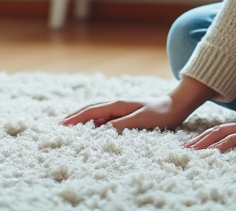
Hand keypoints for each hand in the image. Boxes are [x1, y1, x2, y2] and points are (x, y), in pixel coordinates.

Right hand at [60, 96, 185, 131]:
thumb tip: (102, 130)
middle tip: (60, 125)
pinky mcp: (126, 114)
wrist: (176, 106)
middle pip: (90, 110)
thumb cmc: (160, 114)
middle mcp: (116, 105)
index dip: (76, 118)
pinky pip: (105, 118)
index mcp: (117, 105)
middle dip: (75, 116)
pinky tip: (92, 129)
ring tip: (71, 127)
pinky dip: (94, 123)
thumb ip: (122, 125)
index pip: (91, 112)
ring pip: (97, 114)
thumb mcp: (141, 121)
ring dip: (83, 119)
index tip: (61, 125)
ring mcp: (121, 109)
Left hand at [183, 82, 235, 151]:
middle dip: (199, 140)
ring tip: (192, 152)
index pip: (220, 129)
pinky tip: (215, 152)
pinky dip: (225, 145)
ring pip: (223, 135)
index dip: (204, 136)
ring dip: (206, 144)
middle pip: (217, 131)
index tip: (192, 144)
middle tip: (183, 149)